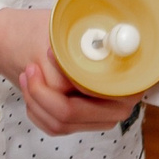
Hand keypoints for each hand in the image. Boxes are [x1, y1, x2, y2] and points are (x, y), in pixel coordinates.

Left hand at [0, 8, 137, 135]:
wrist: (58, 43)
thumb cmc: (72, 34)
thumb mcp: (77, 32)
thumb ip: (77, 45)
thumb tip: (63, 53)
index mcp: (130, 81)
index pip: (97, 90)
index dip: (69, 76)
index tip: (48, 53)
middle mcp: (120, 105)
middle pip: (72, 113)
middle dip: (41, 92)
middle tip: (30, 69)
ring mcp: (102, 118)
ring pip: (59, 123)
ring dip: (34, 98)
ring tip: (28, 73)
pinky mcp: (84, 124)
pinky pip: (53, 126)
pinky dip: (36, 108)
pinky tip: (31, 87)